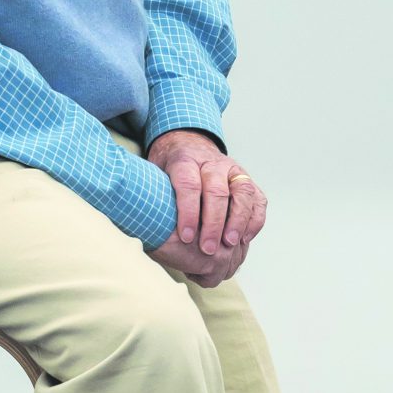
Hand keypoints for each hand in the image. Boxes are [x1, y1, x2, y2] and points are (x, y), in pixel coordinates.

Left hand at [146, 128, 267, 288]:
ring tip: (230, 244)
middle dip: (213, 222)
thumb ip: (151, 195)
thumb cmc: (167, 168)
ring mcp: (232, 169)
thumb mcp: (152, 174)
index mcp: (184, 159)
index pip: (188, 184)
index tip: (185, 238)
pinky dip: (254, 218)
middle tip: (208, 249)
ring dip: (238, 220)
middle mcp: (212, 162)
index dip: (188, 212)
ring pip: (242, 192)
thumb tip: (136, 228)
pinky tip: (245, 238)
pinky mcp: (245, 179)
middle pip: (216, 190)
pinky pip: (257, 198)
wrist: (186, 142)